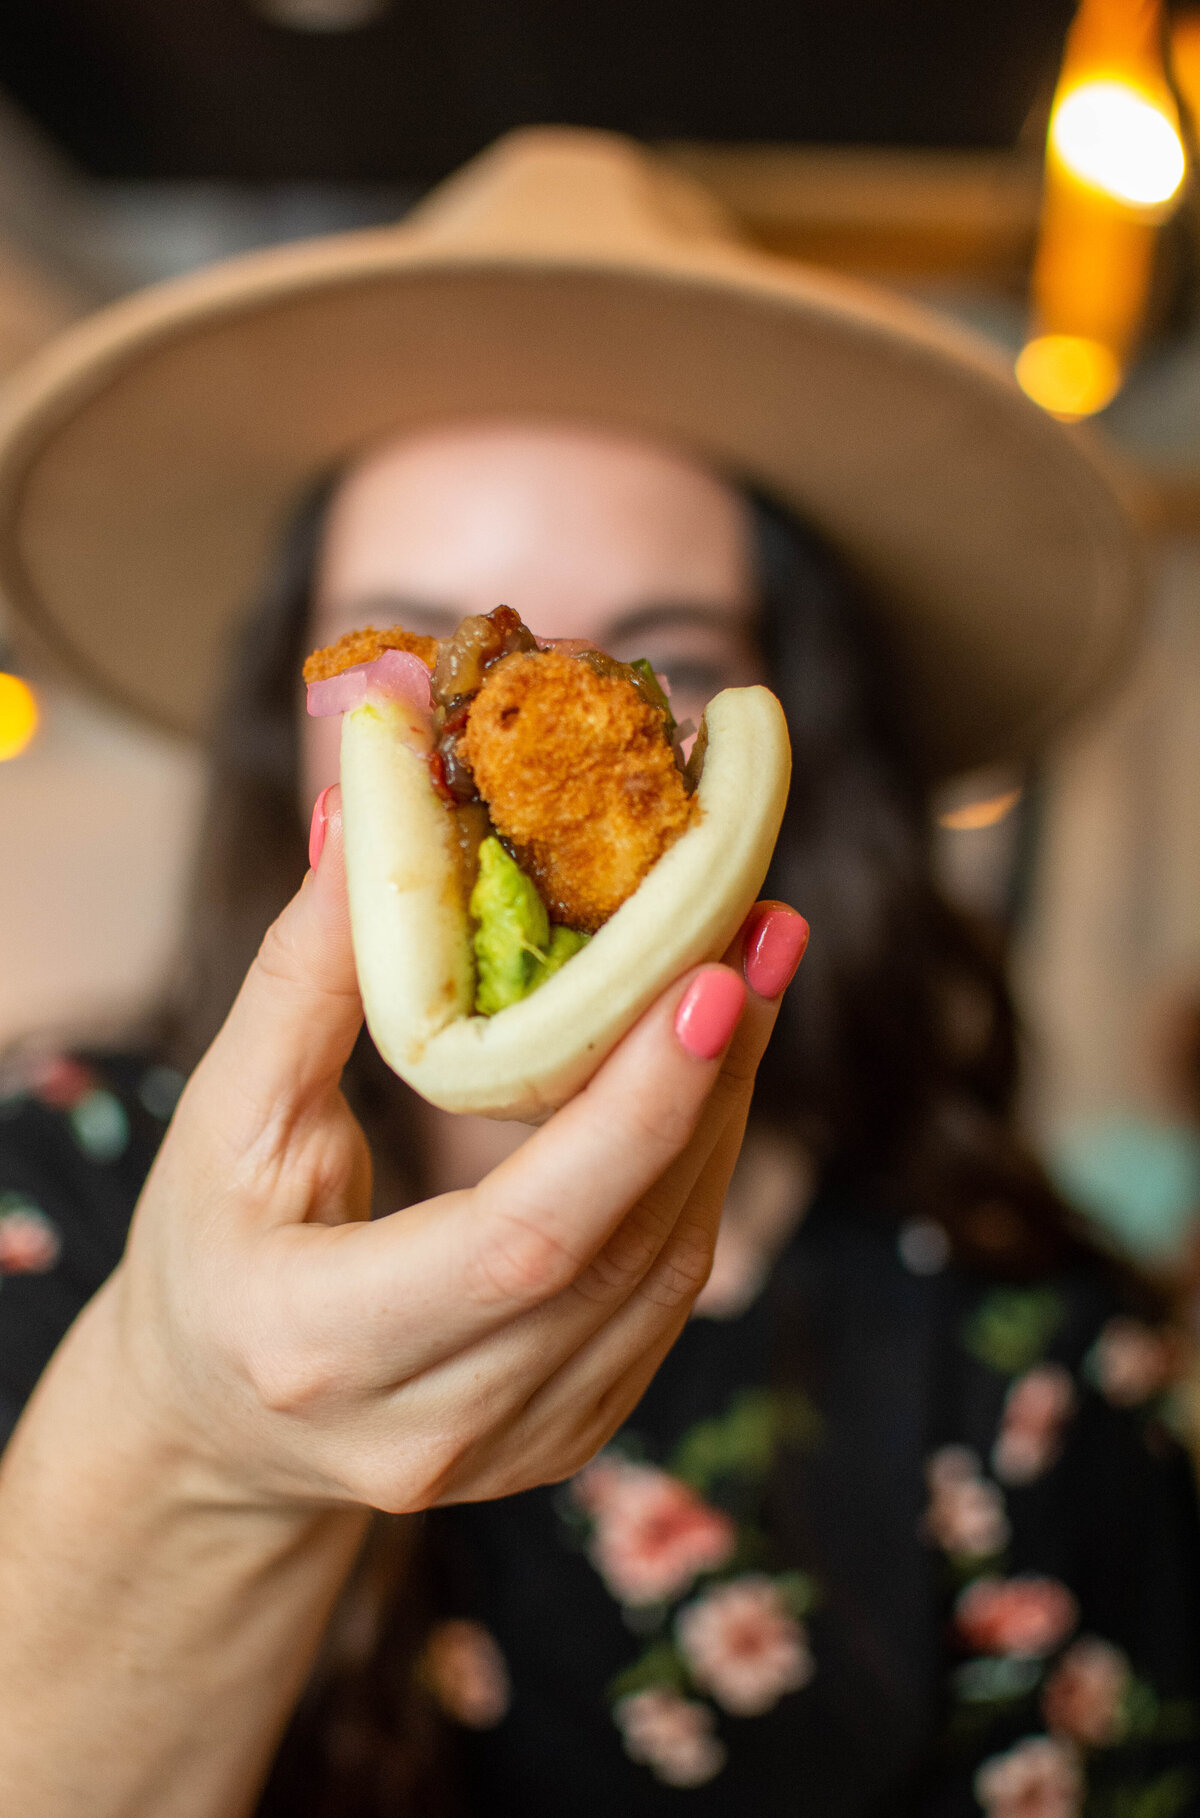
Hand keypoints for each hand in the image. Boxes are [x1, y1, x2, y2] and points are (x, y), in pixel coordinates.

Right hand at [108, 790, 807, 1512]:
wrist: (217, 1426)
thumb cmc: (208, 1259)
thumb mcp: (224, 1120)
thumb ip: (303, 978)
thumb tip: (366, 811)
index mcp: (324, 1344)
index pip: (524, 1239)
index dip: (633, 1113)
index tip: (710, 980)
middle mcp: (437, 1424)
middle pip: (627, 1246)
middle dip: (713, 1078)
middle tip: (762, 932)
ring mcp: (520, 1443)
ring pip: (672, 1270)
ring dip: (725, 1112)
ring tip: (753, 973)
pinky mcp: (572, 1432)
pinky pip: (668, 1293)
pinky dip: (700, 1171)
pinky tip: (709, 1071)